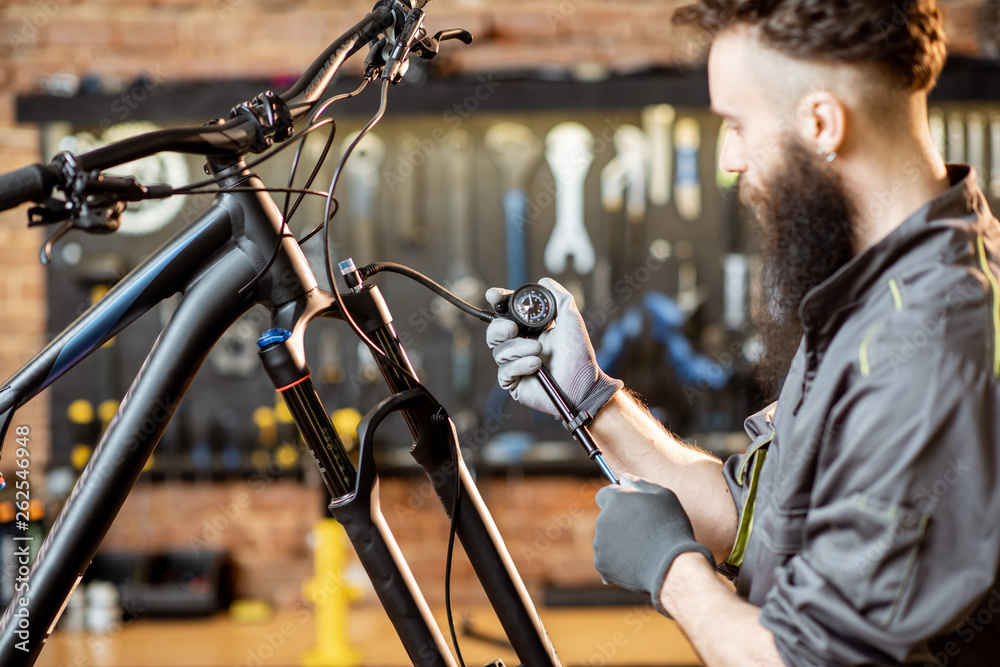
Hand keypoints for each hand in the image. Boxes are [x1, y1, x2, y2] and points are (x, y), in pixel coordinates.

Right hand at [485, 277, 621, 418]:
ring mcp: (515, 364)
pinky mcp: (513, 383)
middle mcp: (520, 345)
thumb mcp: (571, 319)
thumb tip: (543, 281)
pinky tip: (536, 366)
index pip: (506, 312)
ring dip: (519, 348)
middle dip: (500, 327)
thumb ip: (558, 296)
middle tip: (513, 328)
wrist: (582, 385)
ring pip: (498, 351)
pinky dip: (520, 365)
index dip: (497, 302)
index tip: (494, 296)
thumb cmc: (579, 355)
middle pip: (494, 331)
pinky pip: (504, 371)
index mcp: (530, 329)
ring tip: (539, 352)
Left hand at [594, 474, 713, 609]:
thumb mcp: (664, 496)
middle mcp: (603, 519)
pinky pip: (607, 560)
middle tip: (643, 533)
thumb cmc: (671, 527)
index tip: (630, 509)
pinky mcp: (602, 564)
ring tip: (643, 550)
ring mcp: (600, 543)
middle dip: (620, 523)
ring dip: (619, 543)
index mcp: (615, 499)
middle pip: (607, 519)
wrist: (671, 564)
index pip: (604, 495)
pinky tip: (636, 564)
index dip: (617, 501)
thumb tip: (624, 478)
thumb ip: (641, 484)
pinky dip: (618, 562)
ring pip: (607, 540)